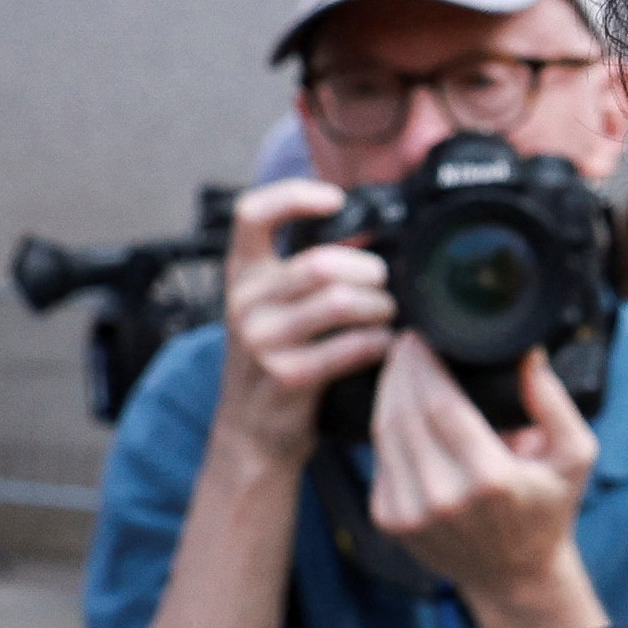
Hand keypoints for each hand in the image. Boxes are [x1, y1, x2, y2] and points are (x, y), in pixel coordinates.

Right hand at [213, 178, 393, 460]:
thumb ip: (304, 269)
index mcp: (242, 274)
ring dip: (379, 307)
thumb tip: (367, 234)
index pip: (253, 213)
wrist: (251, 432)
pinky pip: (350, 346)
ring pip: (341, 302)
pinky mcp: (287, 376)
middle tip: (382, 284)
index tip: (334, 200)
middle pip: (322, 263)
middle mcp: (245, 302)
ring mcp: (262, 341)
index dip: (296, 195)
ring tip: (385, 314)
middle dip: (368, 271)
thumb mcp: (273, 306)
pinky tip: (382, 345)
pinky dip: (378, 342)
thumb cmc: (274, 358)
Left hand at [370, 337, 604, 627]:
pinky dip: (384, 425)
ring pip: (382, 432)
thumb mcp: (574, 455)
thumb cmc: (547, 507)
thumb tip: (527, 353)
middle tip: (405, 340)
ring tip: (398, 363)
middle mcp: (445, 498)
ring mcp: (411, 514)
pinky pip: (378, 457)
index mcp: (490, 478)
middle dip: (400, 368)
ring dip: (386, 391)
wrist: (514, 575)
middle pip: (404, 412)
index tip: (421, 334)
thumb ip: (553, 402)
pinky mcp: (390, 521)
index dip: (423, 362)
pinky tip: (395, 403)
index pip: (440, 404)